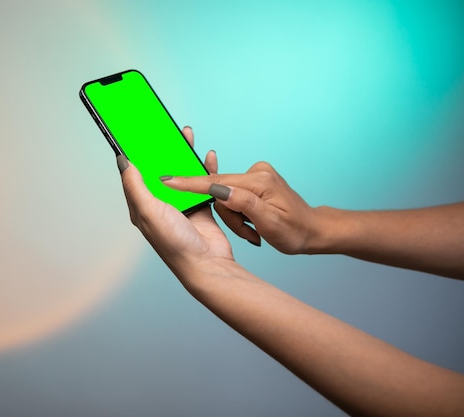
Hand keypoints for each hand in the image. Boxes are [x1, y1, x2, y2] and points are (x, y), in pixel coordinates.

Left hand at [117, 127, 233, 279]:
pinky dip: (205, 168)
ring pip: (181, 172)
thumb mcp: (149, 211)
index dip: (133, 154)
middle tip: (163, 128)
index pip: (134, 175)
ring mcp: (181, 204)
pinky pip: (202, 181)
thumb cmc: (174, 243)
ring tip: (186, 135)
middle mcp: (160, 204)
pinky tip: (207, 156)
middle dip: (162, 148)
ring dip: (184, 153)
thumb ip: (136, 186)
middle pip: (160, 169)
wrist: (207, 263)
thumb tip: (123, 161)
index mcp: (142, 206)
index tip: (133, 134)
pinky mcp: (200, 205)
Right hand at [161, 162, 318, 253]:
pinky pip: (232, 197)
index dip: (189, 183)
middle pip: (221, 192)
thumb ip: (244, 203)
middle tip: (250, 233)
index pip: (216, 181)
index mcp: (259, 181)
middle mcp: (256, 173)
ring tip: (255, 231)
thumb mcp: (271, 222)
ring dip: (235, 218)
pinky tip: (253, 223)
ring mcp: (254, 176)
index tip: (167, 180)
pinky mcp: (252, 183)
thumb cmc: (295, 231)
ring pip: (225, 198)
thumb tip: (220, 189)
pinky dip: (238, 213)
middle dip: (230, 217)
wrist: (312, 230)